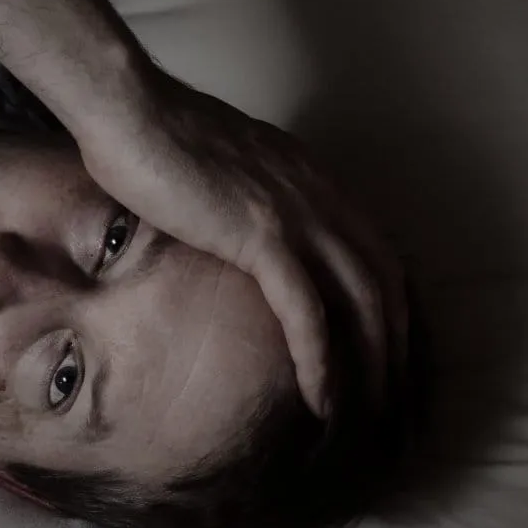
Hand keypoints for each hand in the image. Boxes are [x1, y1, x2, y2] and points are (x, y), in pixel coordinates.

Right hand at [75, 68, 404, 416]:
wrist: (130, 111)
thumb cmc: (151, 135)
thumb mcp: (216, 171)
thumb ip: (240, 200)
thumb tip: (227, 228)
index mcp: (312, 178)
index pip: (375, 250)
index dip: (389, 306)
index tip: (386, 351)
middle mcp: (321, 195)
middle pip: (385, 282)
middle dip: (397, 347)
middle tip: (394, 401)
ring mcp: (298, 215)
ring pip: (362, 303)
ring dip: (372, 366)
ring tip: (368, 416)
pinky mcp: (264, 237)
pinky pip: (307, 312)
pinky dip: (321, 361)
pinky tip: (321, 401)